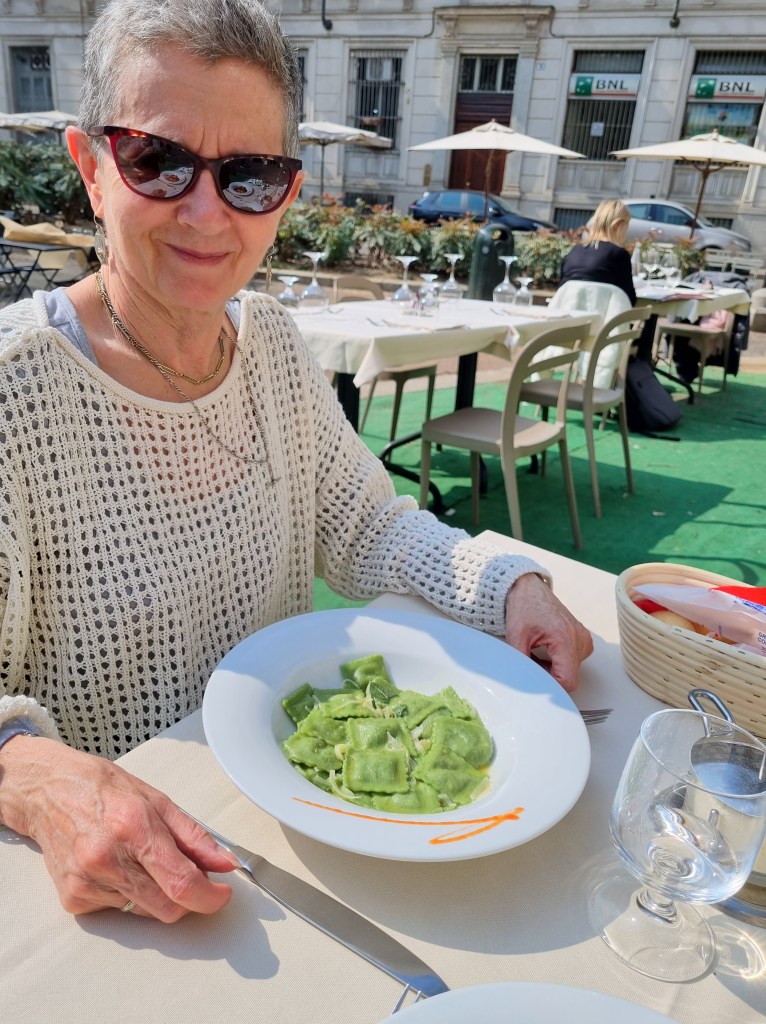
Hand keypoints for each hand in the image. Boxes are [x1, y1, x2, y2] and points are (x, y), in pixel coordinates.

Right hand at [0, 736, 236, 921]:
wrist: (47, 792)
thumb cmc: (102, 789)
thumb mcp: (156, 799)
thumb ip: (193, 836)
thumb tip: (225, 862)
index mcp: (134, 826)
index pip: (181, 882)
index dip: (209, 897)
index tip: (221, 895)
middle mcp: (107, 857)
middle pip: (167, 906)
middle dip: (188, 898)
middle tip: (190, 876)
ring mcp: (87, 881)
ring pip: (145, 911)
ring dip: (157, 893)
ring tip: (141, 859)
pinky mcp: (73, 898)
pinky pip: (118, 910)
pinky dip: (128, 894)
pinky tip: (116, 866)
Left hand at [504, 572, 592, 692]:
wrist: (529, 589)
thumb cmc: (524, 606)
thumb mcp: (515, 637)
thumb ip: (521, 663)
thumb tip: (524, 682)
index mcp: (565, 638)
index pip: (567, 681)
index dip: (550, 686)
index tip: (534, 679)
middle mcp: (579, 639)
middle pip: (570, 677)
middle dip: (549, 676)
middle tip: (531, 662)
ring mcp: (583, 638)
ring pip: (571, 671)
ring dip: (554, 670)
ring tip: (537, 653)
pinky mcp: (582, 639)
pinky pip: (573, 661)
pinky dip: (559, 662)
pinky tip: (546, 652)